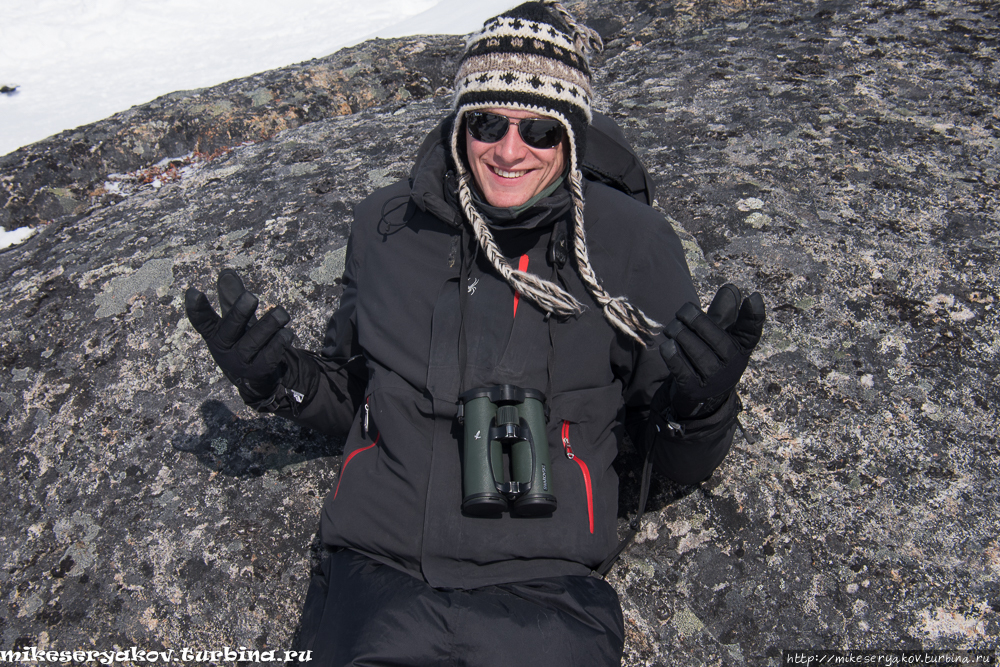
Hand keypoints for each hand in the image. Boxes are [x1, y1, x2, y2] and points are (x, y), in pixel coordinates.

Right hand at [185, 269, 294, 398]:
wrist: (256, 378)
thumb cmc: (242, 341)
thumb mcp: (235, 320)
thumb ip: (231, 297)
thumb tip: (226, 272)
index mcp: (215, 334)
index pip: (202, 321)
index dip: (196, 308)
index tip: (193, 291)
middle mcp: (225, 349)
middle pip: (230, 329)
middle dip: (240, 313)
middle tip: (251, 297)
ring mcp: (242, 362)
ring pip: (254, 341)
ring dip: (270, 324)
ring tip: (282, 313)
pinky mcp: (260, 371)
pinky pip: (270, 355)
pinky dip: (280, 342)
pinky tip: (287, 332)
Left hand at [658, 284, 764, 418]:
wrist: (698, 397)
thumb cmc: (710, 357)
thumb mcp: (718, 336)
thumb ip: (722, 314)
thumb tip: (731, 288)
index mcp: (740, 349)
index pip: (751, 332)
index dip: (753, 316)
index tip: (753, 297)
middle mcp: (732, 366)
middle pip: (716, 339)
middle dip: (696, 321)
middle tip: (682, 312)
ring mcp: (714, 381)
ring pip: (697, 352)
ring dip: (681, 335)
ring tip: (672, 327)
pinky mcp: (694, 390)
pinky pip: (682, 370)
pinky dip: (673, 356)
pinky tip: (667, 345)